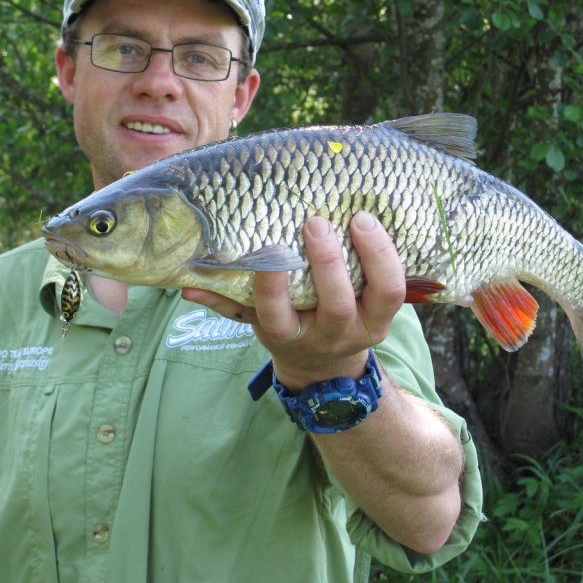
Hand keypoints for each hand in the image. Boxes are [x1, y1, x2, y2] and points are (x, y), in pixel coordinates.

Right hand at [182, 211, 406, 391]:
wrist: (325, 362)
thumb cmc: (285, 324)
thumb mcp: (252, 319)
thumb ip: (223, 298)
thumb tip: (186, 282)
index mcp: (288, 334)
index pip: (277, 316)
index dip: (272, 288)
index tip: (267, 255)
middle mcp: (329, 335)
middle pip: (333, 305)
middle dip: (327, 263)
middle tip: (315, 222)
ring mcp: (364, 328)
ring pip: (378, 296)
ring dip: (372, 255)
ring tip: (360, 219)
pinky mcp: (387, 316)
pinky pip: (396, 287)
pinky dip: (390, 256)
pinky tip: (376, 225)